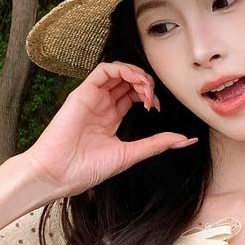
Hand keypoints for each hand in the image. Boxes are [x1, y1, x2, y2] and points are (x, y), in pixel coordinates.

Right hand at [24, 62, 196, 197]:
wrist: (59, 174)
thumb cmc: (86, 170)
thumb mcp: (129, 155)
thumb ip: (156, 144)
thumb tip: (185, 140)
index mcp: (110, 118)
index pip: (133, 95)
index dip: (149, 95)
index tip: (157, 109)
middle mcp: (101, 105)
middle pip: (127, 81)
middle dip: (146, 84)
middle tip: (153, 100)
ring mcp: (91, 98)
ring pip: (118, 72)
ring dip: (137, 75)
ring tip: (146, 89)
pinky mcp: (82, 93)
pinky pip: (103, 70)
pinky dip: (122, 70)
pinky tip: (134, 82)